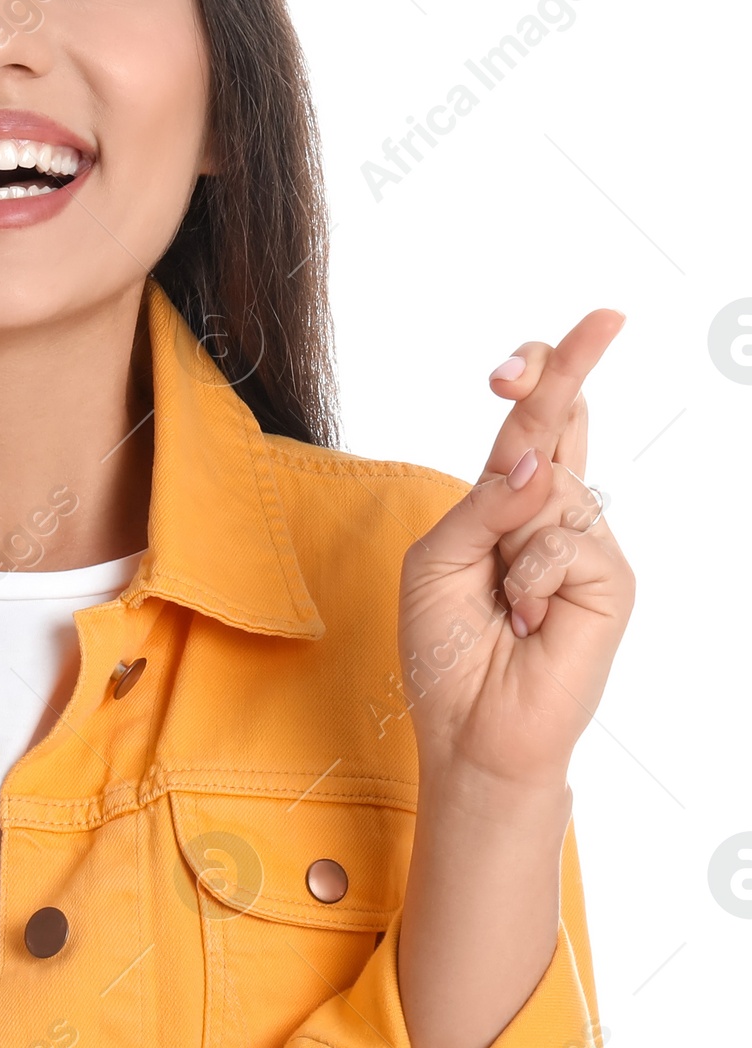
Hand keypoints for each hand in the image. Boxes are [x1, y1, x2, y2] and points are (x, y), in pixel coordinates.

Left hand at [396, 310, 635, 795]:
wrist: (472, 731)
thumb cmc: (446, 651)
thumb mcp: (436, 563)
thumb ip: (481, 506)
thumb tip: (536, 461)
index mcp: (507, 503)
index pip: (532, 425)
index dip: (539, 376)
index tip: (533, 347)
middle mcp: (554, 514)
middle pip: (564, 422)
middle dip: (569, 367)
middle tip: (606, 316)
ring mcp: (587, 544)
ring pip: (551, 490)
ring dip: (508, 542)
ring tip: (503, 603)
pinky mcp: (611, 579)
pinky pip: (564, 541)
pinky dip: (528, 580)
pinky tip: (527, 621)